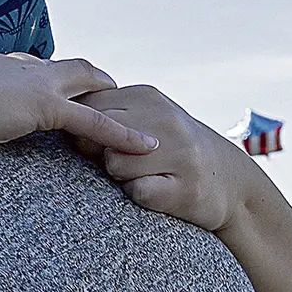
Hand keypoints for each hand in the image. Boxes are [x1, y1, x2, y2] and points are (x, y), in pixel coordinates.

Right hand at [0, 53, 159, 154]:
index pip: (31, 69)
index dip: (50, 79)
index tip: (59, 89)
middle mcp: (17, 67)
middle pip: (68, 70)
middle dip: (92, 82)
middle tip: (112, 96)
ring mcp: (33, 83)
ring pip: (89, 89)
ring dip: (115, 105)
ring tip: (139, 122)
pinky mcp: (43, 106)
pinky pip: (93, 121)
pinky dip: (122, 133)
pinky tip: (144, 146)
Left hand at [76, 85, 259, 231]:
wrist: (229, 179)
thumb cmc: (170, 147)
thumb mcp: (143, 116)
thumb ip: (105, 111)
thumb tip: (61, 118)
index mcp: (146, 97)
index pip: (89, 107)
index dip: (84, 129)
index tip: (97, 142)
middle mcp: (165, 119)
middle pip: (97, 135)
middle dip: (97, 152)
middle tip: (118, 161)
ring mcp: (180, 153)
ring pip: (114, 165)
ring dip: (120, 176)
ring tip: (142, 175)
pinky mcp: (187, 187)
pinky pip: (139, 192)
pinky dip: (139, 195)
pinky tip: (156, 189)